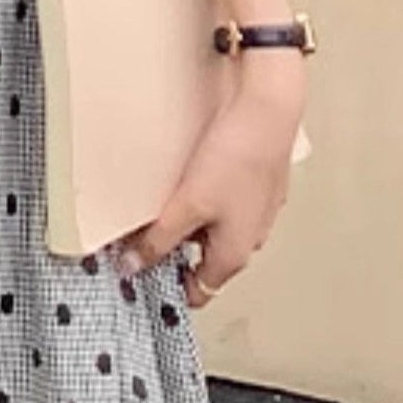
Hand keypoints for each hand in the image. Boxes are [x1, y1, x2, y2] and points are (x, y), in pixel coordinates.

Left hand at [119, 55, 303, 308]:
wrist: (268, 110)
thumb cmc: (238, 159)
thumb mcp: (187, 206)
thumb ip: (158, 241)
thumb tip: (133, 267)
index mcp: (234, 254)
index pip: (199, 291)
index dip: (168, 287)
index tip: (139, 275)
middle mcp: (250, 238)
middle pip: (203, 259)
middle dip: (172, 250)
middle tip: (140, 234)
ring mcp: (256, 211)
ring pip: (212, 228)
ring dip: (186, 221)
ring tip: (163, 199)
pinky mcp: (254, 185)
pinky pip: (222, 202)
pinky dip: (203, 197)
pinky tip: (189, 176)